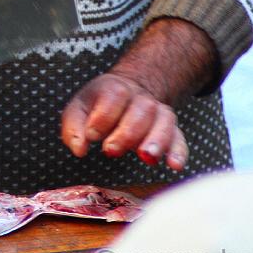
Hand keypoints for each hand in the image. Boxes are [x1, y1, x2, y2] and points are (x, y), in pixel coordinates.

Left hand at [61, 73, 187, 169]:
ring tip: (146, 156)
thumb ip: (74, 128)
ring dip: (156, 140)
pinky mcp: (171, 129)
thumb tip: (79, 149)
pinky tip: (174, 165)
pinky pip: (179, 137)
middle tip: (110, 150)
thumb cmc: (98, 105)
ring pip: (164, 121)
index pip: (114, 96)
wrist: (127, 93)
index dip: (103, 117)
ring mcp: (158, 112)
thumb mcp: (79, 109)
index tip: (92, 135)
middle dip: (126, 133)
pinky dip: (178, 151)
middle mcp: (140, 98)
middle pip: (141, 110)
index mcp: (115, 88)